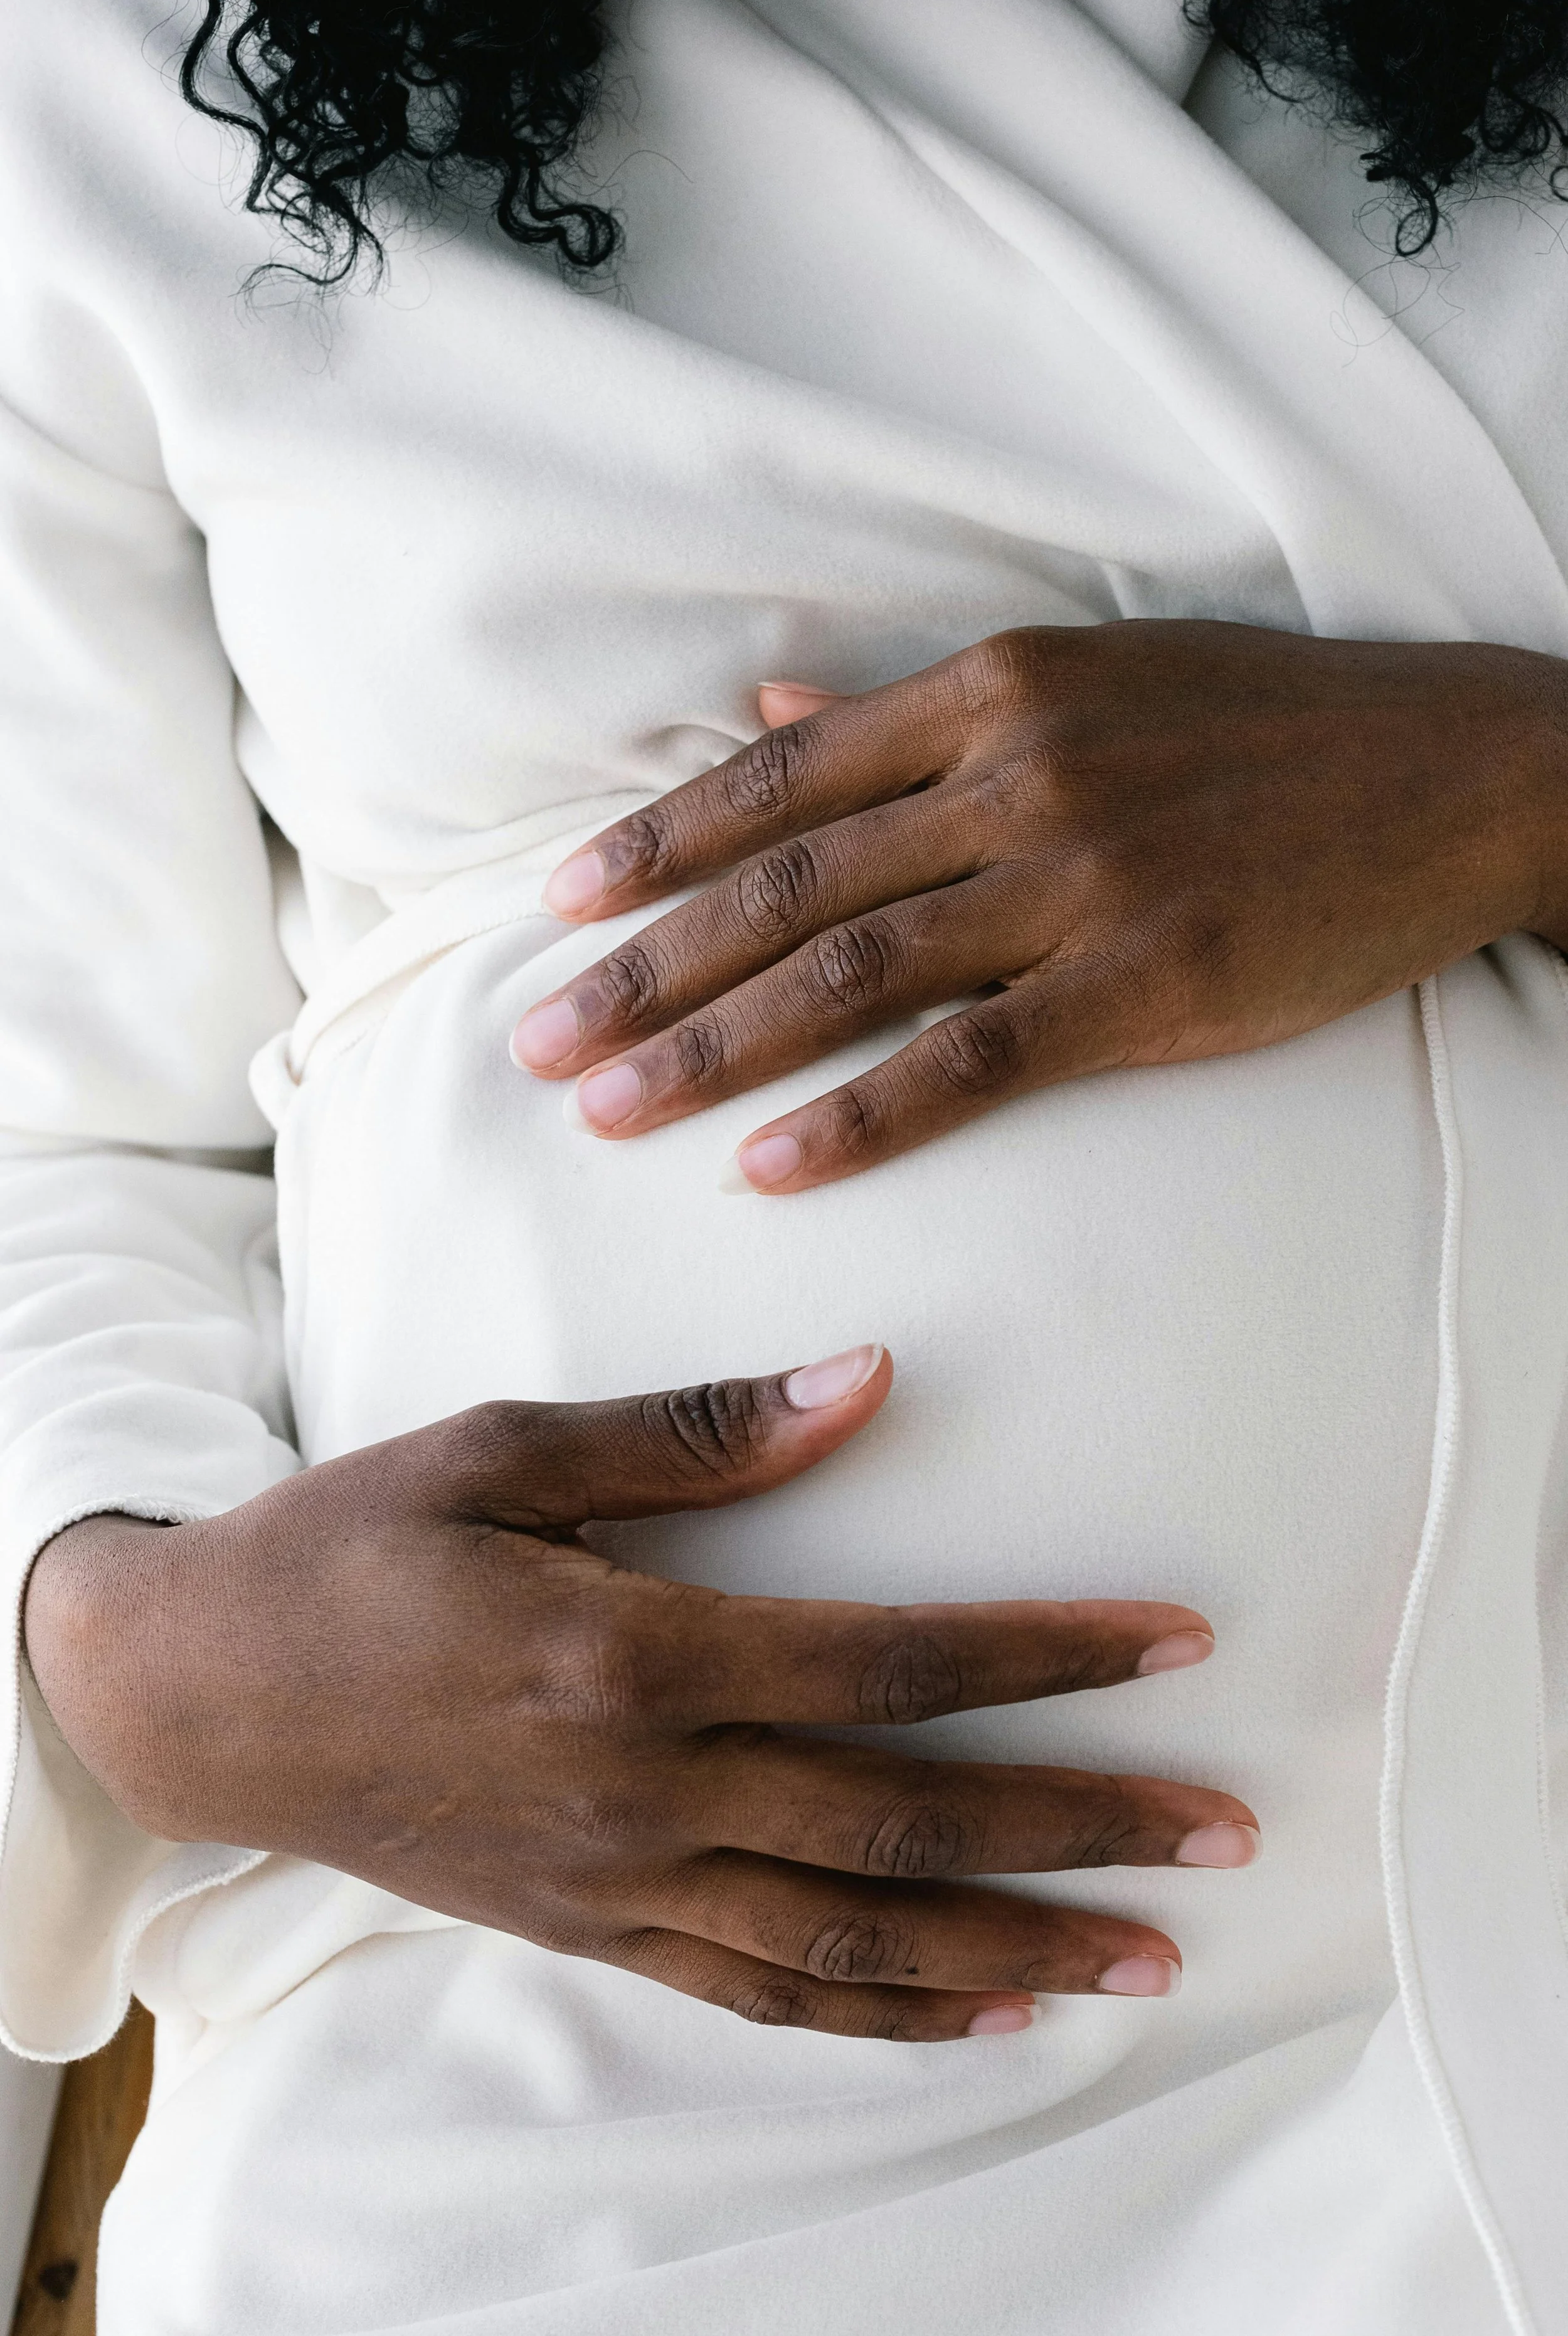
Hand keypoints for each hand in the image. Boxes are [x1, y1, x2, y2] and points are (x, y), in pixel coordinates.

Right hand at [26, 1347, 1255, 2041]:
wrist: (206, 1694)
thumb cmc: (353, 1547)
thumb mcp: (500, 1447)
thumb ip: (692, 1431)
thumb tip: (868, 1382)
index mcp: (633, 1652)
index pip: (892, 1661)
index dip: (1045, 1655)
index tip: (1175, 1643)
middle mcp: (645, 1789)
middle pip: (907, 1822)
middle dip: (1082, 1823)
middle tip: (1227, 1829)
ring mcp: (621, 1880)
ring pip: (857, 1941)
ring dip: (1015, 1948)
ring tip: (1150, 1953)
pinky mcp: (592, 1928)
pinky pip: (762, 1994)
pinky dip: (884, 2018)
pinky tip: (984, 2016)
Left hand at [511, 621, 1567, 1190]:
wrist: (1454, 769)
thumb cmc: (1263, 729)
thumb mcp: (1084, 677)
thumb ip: (912, 711)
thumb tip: (765, 714)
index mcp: (991, 690)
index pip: (781, 778)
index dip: (658, 845)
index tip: (559, 906)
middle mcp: (1015, 773)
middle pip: (788, 885)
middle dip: (647, 968)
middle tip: (537, 1043)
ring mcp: (1081, 878)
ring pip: (853, 975)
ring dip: (714, 1049)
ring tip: (608, 1113)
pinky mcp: (1149, 983)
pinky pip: (972, 1061)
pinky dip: (862, 1118)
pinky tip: (771, 1168)